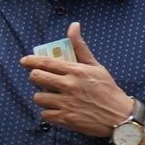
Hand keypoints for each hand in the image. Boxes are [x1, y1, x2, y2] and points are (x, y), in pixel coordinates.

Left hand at [21, 21, 135, 138]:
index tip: (24, 61)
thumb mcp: (96, 66)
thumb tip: (73, 25)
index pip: (46, 62)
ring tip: (53, 97)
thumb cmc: (107, 89)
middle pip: (36, 78)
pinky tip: (58, 109)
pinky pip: (44, 114)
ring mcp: (66, 103)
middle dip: (35, 78)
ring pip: (38, 97)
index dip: (31, 61)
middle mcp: (69, 85)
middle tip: (42, 80)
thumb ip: (80, 47)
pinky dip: (49, 113)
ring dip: (43, 97)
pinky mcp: (65, 119)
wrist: (120, 116)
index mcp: (76, 71)